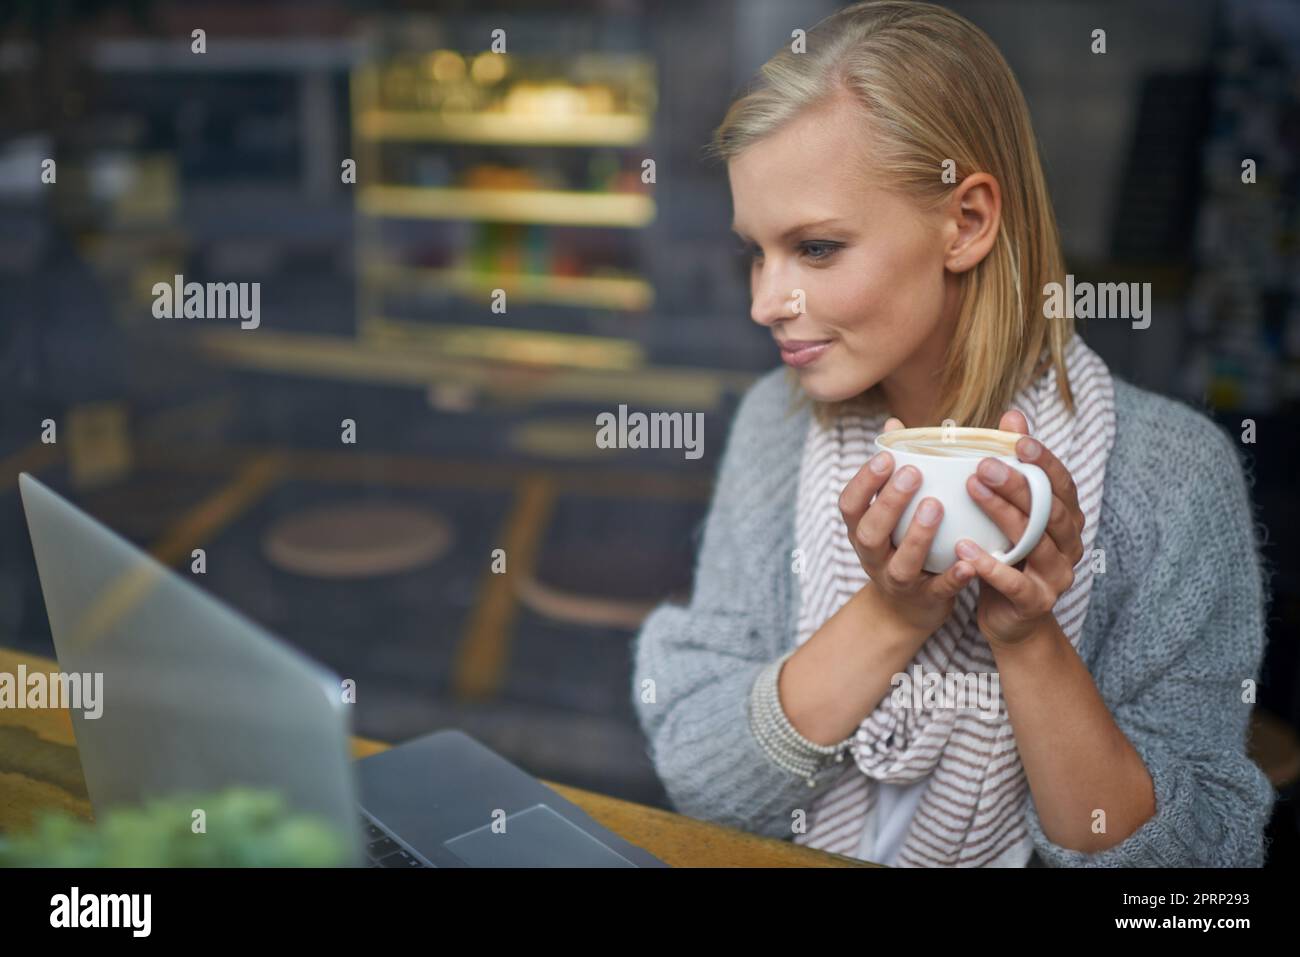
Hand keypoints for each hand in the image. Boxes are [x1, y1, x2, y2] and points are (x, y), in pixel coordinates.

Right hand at [840, 416, 976, 635]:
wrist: (906, 610)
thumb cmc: (902, 544)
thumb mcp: (889, 512)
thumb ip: (892, 470)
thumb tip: (894, 422)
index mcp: (863, 530)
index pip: (850, 504)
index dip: (864, 481)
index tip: (886, 456)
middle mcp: (873, 557)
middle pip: (869, 532)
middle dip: (888, 502)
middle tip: (912, 473)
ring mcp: (897, 581)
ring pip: (901, 563)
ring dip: (917, 535)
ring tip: (936, 507)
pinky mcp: (926, 601)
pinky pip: (938, 591)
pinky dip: (953, 577)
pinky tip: (969, 561)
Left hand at [955, 410, 1085, 644]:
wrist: (1011, 620)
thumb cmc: (1006, 554)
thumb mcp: (1009, 510)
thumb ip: (1013, 467)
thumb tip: (1012, 415)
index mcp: (1065, 518)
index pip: (1060, 483)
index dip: (1043, 460)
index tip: (1016, 439)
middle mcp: (1069, 544)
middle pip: (1048, 509)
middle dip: (1018, 483)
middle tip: (983, 463)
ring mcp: (1057, 575)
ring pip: (1034, 541)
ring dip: (1002, 514)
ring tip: (971, 490)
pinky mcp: (1036, 602)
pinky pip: (1015, 583)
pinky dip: (990, 566)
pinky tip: (963, 548)